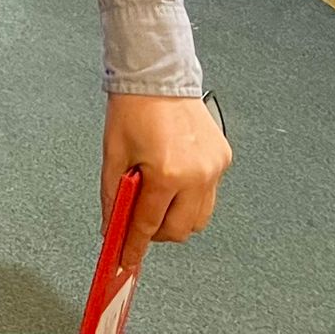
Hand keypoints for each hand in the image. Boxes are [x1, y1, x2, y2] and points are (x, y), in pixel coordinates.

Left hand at [101, 94, 231, 270]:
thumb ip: (113, 196)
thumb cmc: (133, 108)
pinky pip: (209, 194)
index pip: (148, 224)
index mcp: (167, 173)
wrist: (157, 76)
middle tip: (139, 225)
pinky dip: (190, 197)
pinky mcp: (223, 159)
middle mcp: (197, 174)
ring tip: (156, 202)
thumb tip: (111, 226)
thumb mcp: (114, 153)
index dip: (135, 246)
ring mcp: (214, 167)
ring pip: (199, 218)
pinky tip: (174, 182)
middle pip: (180, 230)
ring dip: (176, 219)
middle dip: (157, 235)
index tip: (127, 259)